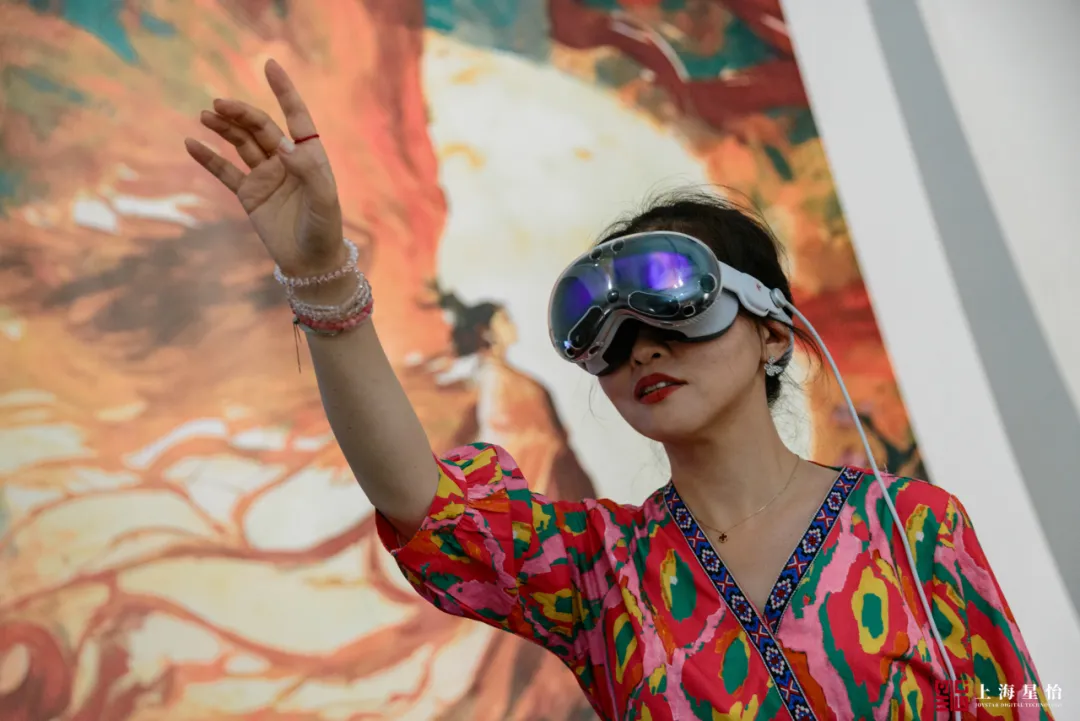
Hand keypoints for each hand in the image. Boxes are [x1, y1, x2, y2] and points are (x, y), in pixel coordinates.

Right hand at [184, 59, 343, 276]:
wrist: (311, 263)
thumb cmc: (324, 230)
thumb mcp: (324, 200)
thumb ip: (308, 171)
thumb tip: (285, 145)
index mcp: (309, 157)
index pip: (296, 117)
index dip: (284, 91)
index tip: (269, 65)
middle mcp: (287, 161)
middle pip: (261, 128)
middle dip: (241, 113)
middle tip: (218, 104)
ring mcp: (266, 176)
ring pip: (241, 144)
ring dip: (224, 128)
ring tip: (205, 115)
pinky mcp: (250, 195)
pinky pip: (226, 172)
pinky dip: (209, 158)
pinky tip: (192, 144)